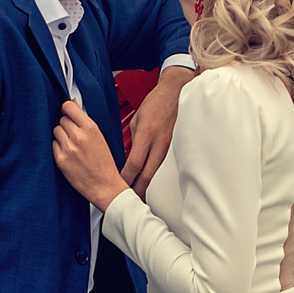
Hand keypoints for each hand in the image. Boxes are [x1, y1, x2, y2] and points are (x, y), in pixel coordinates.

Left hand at [52, 99, 126, 208]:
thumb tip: (73, 104)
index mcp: (91, 128)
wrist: (105, 186)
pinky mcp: (60, 159)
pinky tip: (69, 155)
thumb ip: (85, 121)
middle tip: (74, 135)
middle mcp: (78, 136)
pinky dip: (59, 148)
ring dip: (61, 136)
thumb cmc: (104, 163)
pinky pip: (53, 145)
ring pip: (56, 131)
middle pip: (62, 119)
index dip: (67, 109)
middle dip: (66, 125)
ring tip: (72, 145)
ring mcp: (68, 148)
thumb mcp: (100, 137)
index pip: (68, 107)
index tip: (67, 112)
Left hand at [121, 65, 194, 188]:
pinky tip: (150, 183)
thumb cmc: (156, 103)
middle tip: (127, 198)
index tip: (117, 185)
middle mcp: (158, 143)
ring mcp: (168, 146)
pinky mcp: (174, 147)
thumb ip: (133, 138)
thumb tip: (128, 152)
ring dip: (146, 185)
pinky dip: (155, 176)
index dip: (125, 177)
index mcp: (146, 134)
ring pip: (155, 173)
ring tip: (137, 196)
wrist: (176, 93)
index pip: (134, 163)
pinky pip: (162, 166)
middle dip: (136, 189)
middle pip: (146, 174)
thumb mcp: (138, 119)